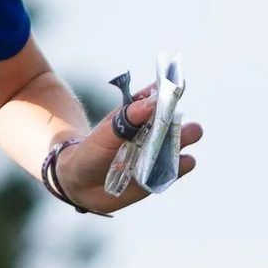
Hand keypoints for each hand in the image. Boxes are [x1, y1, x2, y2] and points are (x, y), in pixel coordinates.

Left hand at [45, 89, 203, 214]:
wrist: (82, 182)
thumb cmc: (94, 150)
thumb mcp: (106, 132)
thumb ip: (128, 117)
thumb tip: (152, 100)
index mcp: (141, 115)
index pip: (161, 98)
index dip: (171, 91)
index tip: (179, 85)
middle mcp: (154, 132)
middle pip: (176, 123)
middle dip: (183, 123)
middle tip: (182, 126)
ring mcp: (159, 154)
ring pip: (180, 145)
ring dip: (184, 141)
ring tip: (184, 139)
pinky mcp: (160, 176)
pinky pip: (177, 170)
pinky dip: (180, 167)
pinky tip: (180, 163)